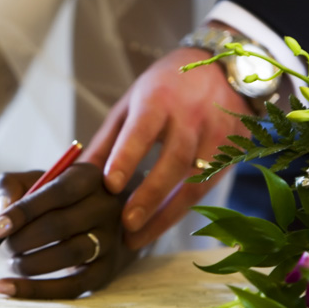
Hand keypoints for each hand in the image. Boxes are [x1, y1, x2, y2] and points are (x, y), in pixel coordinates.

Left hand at [0, 163, 134, 299]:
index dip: (22, 211)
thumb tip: (1, 211)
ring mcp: (111, 240)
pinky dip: (36, 291)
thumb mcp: (32, 180)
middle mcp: (107, 206)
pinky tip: (7, 288)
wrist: (90, 218)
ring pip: (69, 254)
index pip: (57, 192)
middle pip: (61, 225)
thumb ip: (10, 185)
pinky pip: (72, 286)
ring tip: (11, 262)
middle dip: (22, 239)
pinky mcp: (106, 271)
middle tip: (2, 246)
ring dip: (30, 263)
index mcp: (88, 177)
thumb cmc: (52, 197)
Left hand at [85, 47, 251, 249]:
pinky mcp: (233, 154)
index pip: (143, 130)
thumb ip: (107, 140)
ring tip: (137, 238)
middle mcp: (192, 117)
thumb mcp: (131, 102)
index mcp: (160, 99)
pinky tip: (159, 226)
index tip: (110, 186)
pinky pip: (207, 188)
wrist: (224, 69)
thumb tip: (75, 176)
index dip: (127, 158)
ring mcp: (217, 136)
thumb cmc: (166, 87)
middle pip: (174, 161)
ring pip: (195, 181)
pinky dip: (182, 210)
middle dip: (150, 195)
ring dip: (166, 214)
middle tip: (126, 224)